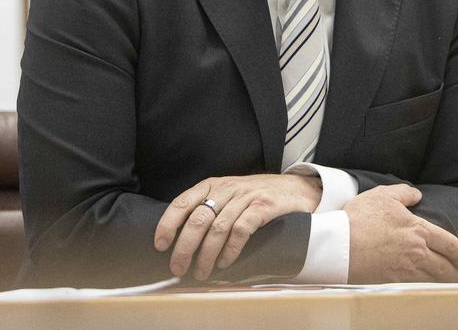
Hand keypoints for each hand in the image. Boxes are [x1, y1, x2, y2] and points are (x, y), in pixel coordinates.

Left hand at [154, 173, 322, 279]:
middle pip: (198, 219)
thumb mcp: (229, 194)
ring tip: (202, 272)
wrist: (297, 187)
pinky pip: (241, 231)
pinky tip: (225, 262)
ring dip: (206, 255)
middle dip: (184, 248)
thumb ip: (209, 207)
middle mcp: (227, 188)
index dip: (168, 224)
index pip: (182, 202)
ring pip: (217, 228)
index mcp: (213, 184)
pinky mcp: (263, 207)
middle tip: (179, 268)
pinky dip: (230, 249)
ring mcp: (246, 197)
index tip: (160, 245)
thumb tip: (180, 238)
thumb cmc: (257, 195)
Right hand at [344, 184, 457, 282]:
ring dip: (439, 280)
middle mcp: (417, 253)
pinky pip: (415, 287)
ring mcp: (405, 270)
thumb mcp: (384, 195)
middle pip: (445, 268)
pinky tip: (421, 284)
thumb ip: (404, 193)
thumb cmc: (361, 218)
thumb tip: (417, 195)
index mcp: (419, 231)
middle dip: (453, 271)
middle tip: (455, 272)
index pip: (450, 245)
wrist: (340, 245)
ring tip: (440, 279)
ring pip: (432, 280)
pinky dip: (422, 286)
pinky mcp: (392, 282)